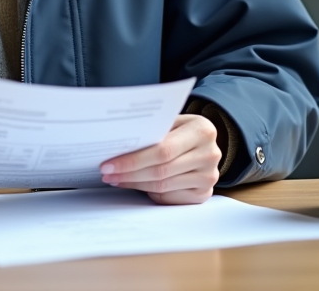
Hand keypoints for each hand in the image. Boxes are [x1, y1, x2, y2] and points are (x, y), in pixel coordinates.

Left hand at [99, 114, 221, 204]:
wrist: (204, 143)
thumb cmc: (181, 130)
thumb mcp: (173, 122)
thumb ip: (154, 131)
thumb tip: (117, 144)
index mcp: (202, 130)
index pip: (163, 150)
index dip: (133, 160)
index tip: (109, 164)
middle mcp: (210, 154)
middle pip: (161, 170)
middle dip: (129, 174)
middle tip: (108, 174)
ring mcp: (209, 177)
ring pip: (162, 186)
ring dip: (135, 184)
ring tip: (116, 179)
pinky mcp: (203, 194)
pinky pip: (169, 196)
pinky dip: (148, 192)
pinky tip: (135, 184)